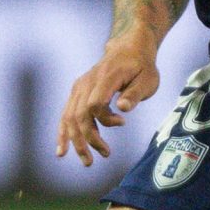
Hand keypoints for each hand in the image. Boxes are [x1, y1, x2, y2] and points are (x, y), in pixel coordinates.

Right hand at [57, 39, 162, 166]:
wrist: (129, 48)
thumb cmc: (142, 66)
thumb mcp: (148, 79)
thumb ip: (135, 94)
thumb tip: (123, 109)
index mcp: (105, 77)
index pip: (95, 103)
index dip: (105, 119)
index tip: (122, 122)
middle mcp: (87, 81)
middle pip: (80, 115)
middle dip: (89, 139)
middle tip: (105, 154)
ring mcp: (79, 86)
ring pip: (70, 117)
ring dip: (76, 141)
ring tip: (87, 161)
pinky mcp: (77, 91)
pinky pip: (66, 114)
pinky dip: (63, 133)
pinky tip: (62, 151)